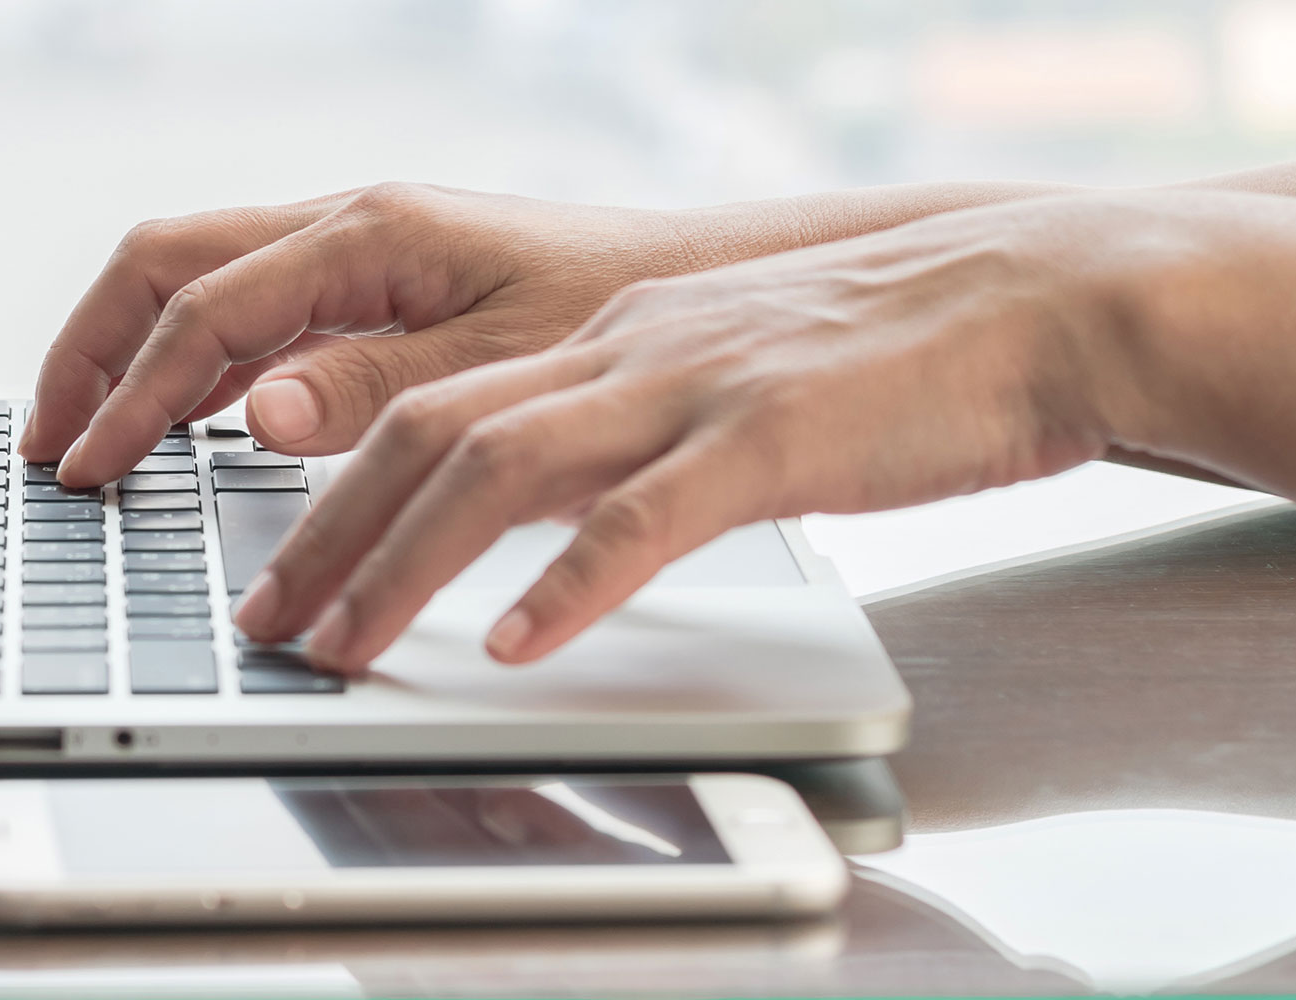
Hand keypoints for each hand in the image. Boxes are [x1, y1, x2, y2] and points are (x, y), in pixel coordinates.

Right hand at [19, 183, 702, 484]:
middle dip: (91, 349)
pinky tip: (183, 423)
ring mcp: (355, 251)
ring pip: (197, 279)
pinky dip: (194, 363)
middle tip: (50, 443)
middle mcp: (348, 226)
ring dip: (132, 353)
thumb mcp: (499, 370)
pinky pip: (250, 310)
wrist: (701, 292)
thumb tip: (253, 412)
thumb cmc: (622, 323)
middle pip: (165, 263)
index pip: (203, 309)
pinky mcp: (372, 285)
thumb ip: (371, 390)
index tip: (86, 466)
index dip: (130, 393)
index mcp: (368, 234)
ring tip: (87, 435)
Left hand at [234, 195, 1168, 671]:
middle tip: (265, 624)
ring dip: (403, 562)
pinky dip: (572, 581)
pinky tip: (518, 643)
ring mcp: (690, 385)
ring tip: (341, 647)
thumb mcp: (712, 382)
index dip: (329, 490)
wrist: (1030, 303)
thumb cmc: (878, 361)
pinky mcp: (771, 435)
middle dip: (326, 534)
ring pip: (500, 461)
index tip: (278, 572)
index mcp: (603, 337)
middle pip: (426, 429)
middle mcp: (621, 348)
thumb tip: (530, 515)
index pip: (426, 402)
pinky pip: (647, 512)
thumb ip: (619, 433)